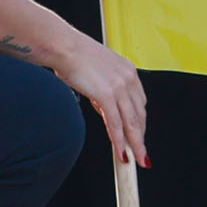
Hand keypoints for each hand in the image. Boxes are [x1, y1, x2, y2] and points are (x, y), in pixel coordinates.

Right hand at [45, 27, 148, 167]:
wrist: (63, 46)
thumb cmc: (75, 55)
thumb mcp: (99, 72)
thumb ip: (106, 89)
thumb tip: (106, 107)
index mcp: (129, 71)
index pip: (139, 103)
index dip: (140, 122)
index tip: (139, 134)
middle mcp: (128, 79)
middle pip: (139, 115)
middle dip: (141, 137)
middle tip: (143, 154)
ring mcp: (119, 87)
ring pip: (131, 123)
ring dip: (135, 144)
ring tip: (137, 159)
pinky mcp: (106, 95)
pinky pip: (115, 123)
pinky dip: (119, 140)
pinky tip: (120, 152)